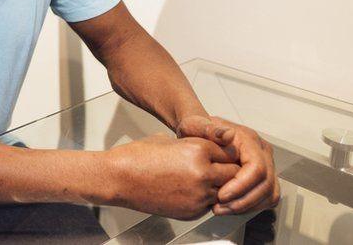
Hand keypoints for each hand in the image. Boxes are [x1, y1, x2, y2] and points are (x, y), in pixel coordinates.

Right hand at [103, 134, 240, 219]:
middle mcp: (202, 173)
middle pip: (233, 174)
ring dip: (219, 187)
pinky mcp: (191, 211)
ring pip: (225, 192)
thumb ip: (191, 145)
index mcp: (197, 150)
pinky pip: (209, 205)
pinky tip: (190, 191)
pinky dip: (205, 199)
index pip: (229, 152)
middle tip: (219, 169)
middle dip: (228, 171)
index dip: (225, 153)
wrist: (118, 178)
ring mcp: (198, 195)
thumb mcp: (167, 140)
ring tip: (202, 181)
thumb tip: (203, 148)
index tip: (221, 155)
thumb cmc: (136, 157)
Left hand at [176, 115, 279, 214]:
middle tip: (220, 207)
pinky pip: (266, 198)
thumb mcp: (194, 125)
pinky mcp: (263, 178)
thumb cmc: (196, 130)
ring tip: (222, 209)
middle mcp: (261, 152)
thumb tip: (227, 135)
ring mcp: (265, 165)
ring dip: (247, 206)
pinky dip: (250, 206)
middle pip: (265, 184)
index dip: (241, 186)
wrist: (198, 132)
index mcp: (248, 139)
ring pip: (269, 193)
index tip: (221, 195)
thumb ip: (207, 128)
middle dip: (243, 200)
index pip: (256, 168)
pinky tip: (230, 207)